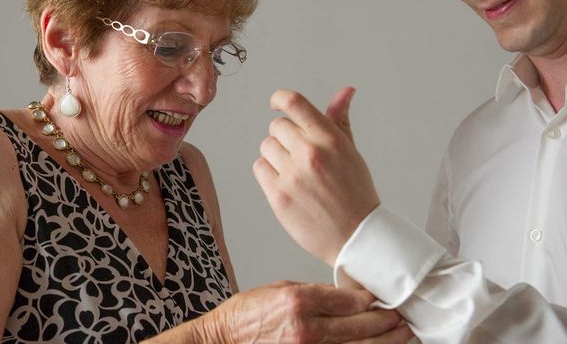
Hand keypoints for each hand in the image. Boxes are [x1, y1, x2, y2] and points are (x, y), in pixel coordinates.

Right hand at [202, 281, 412, 342]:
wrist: (224, 341)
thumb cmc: (247, 315)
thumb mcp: (281, 288)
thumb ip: (316, 292)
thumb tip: (347, 296)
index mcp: (299, 301)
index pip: (349, 300)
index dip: (371, 299)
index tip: (382, 298)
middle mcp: (306, 329)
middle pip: (360, 327)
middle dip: (386, 322)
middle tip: (402, 318)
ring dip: (384, 342)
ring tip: (402, 336)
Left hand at [253, 88, 379, 266]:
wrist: (356, 236)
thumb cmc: (355, 191)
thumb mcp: (351, 151)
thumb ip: (340, 119)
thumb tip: (346, 90)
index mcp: (329, 139)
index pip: (294, 102)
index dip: (279, 98)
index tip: (277, 103)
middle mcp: (310, 154)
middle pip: (277, 126)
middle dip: (285, 137)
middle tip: (300, 155)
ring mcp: (292, 176)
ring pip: (266, 146)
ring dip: (276, 155)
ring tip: (296, 172)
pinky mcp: (278, 196)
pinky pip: (259, 168)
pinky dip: (269, 173)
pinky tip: (287, 183)